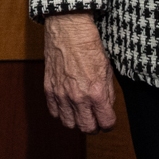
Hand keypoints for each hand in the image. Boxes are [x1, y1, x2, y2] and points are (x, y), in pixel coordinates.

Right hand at [42, 12, 117, 132]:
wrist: (67, 30)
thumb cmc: (88, 45)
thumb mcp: (107, 69)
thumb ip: (108, 93)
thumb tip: (106, 107)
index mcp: (96, 92)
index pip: (106, 123)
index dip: (110, 123)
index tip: (109, 119)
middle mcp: (78, 97)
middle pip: (87, 128)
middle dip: (94, 126)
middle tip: (96, 119)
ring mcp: (61, 94)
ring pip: (69, 124)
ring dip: (77, 121)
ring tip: (82, 113)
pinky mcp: (49, 89)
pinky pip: (54, 112)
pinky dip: (62, 113)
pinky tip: (68, 106)